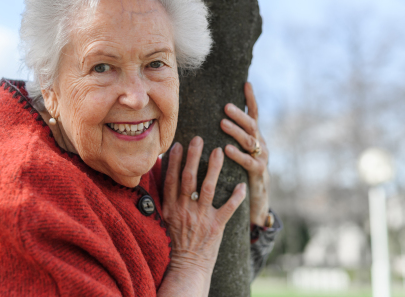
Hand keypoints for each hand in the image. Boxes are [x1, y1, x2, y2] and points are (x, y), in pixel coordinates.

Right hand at [160, 137, 245, 295]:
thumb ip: (167, 197)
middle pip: (188, 178)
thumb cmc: (177, 239)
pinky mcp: (216, 227)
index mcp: (171, 207)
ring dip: (213, 168)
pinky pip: (228, 209)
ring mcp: (200, 218)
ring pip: (207, 188)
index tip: (179, 144)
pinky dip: (236, 196)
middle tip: (199, 138)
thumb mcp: (167, 216)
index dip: (174, 160)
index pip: (171, 179)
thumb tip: (163, 173)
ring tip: (219, 151)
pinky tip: (241, 185)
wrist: (187, 265)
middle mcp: (184, 210)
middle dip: (193, 156)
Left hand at [221, 82, 269, 226]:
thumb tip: (214, 117)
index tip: (246, 83)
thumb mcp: (238, 152)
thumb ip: (231, 136)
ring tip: (222, 122)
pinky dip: (238, 155)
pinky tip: (227, 149)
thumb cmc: (241, 173)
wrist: (255, 201)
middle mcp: (261, 145)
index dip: (251, 99)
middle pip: (252, 125)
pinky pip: (248, 162)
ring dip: (236, 131)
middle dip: (239, 114)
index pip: (254, 114)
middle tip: (226, 106)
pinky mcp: (258, 174)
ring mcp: (262, 159)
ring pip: (250, 141)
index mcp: (255, 138)